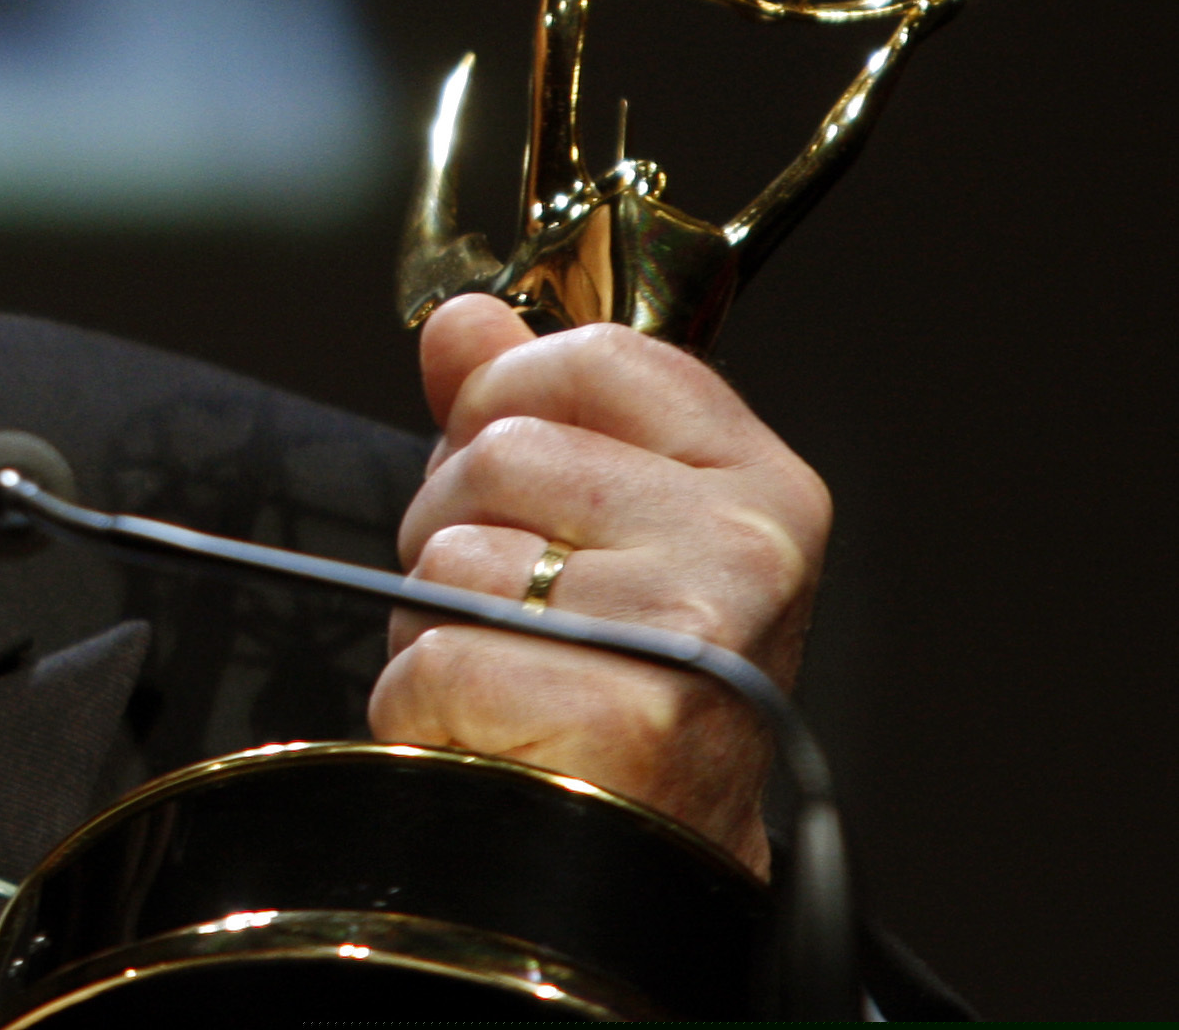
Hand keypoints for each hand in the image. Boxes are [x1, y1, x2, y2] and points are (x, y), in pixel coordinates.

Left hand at [368, 294, 830, 873]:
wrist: (644, 860)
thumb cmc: (617, 688)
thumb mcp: (590, 521)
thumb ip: (526, 407)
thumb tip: (462, 319)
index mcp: (755, 481)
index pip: (589, 356)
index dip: (507, 399)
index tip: (514, 468)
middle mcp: (746, 548)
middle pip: (498, 450)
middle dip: (458, 525)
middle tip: (516, 606)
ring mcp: (689, 630)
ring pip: (454, 552)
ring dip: (435, 618)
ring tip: (511, 671)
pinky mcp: (621, 713)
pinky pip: (436, 654)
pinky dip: (424, 701)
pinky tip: (491, 733)